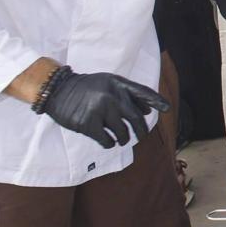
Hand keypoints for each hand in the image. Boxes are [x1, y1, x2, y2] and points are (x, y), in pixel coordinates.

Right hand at [43, 68, 169, 148]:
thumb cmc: (86, 88)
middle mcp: (112, 96)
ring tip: (122, 140)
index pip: (143, 92)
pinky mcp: (88, 124)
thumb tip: (148, 110)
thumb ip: (127, 94)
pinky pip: (106, 140)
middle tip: (142, 136)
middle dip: (142, 131)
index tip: (167, 109)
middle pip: (136, 119)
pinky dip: (110, 144)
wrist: (58, 90)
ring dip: (124, 139)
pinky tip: (109, 142)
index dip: (157, 100)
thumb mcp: (108, 82)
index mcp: (118, 84)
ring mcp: (100, 110)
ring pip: (122, 132)